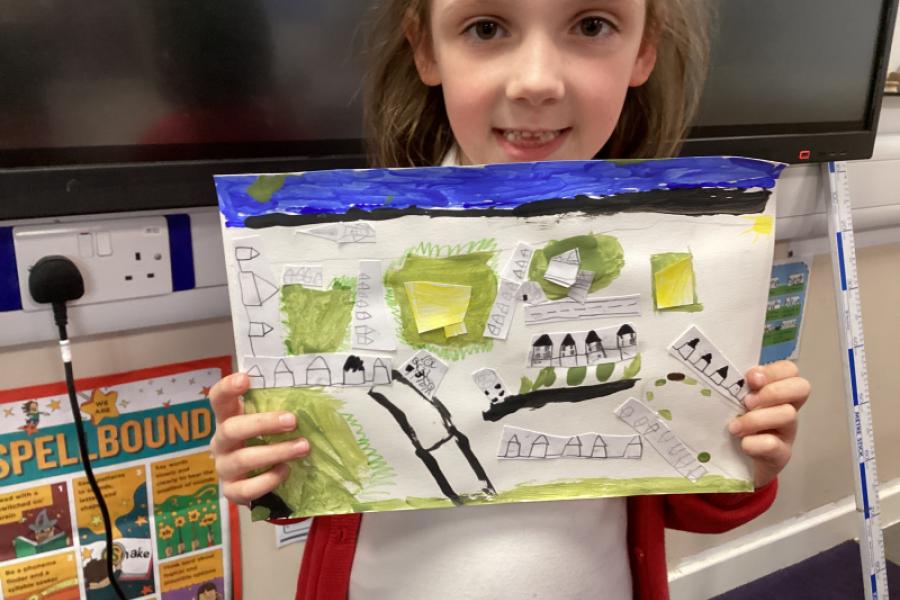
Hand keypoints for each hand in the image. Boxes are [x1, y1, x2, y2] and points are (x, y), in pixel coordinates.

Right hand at [209, 372, 309, 504]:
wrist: (262, 481)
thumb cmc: (268, 442)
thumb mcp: (269, 425)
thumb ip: (278, 411)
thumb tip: (311, 398)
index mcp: (228, 419)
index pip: (218, 399)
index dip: (227, 388)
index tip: (245, 379)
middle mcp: (221, 443)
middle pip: (232, 428)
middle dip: (263, 423)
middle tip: (292, 420)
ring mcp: (224, 468)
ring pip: (243, 459)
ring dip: (275, 452)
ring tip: (303, 447)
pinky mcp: (232, 492)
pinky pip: (247, 488)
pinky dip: (269, 479)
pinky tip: (286, 471)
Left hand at [728, 361, 809, 488]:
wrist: (737, 464)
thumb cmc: (737, 424)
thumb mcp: (736, 402)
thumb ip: (738, 388)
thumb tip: (728, 376)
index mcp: (777, 391)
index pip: (790, 370)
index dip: (773, 371)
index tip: (750, 379)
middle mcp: (787, 408)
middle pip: (801, 387)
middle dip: (772, 392)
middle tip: (747, 402)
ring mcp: (787, 432)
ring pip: (788, 415)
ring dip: (756, 419)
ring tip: (734, 427)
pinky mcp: (780, 455)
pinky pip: (774, 444)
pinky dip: (755, 443)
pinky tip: (743, 444)